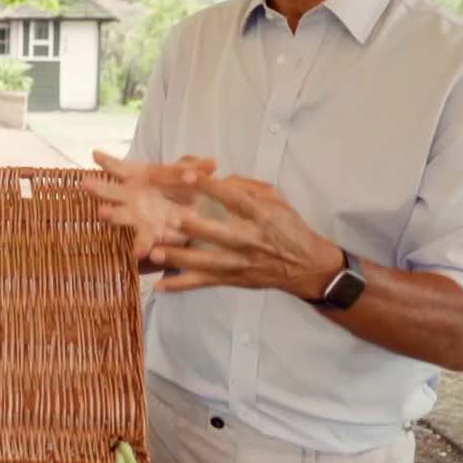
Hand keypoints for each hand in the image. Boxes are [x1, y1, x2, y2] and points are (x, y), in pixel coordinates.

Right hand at [83, 151, 217, 261]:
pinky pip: (142, 241)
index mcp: (136, 177)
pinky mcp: (148, 234)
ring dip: (112, 215)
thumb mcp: (190, 175)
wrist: (191, 213)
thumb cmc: (183, 188)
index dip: (108, 161)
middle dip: (99, 188)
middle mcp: (130, 197)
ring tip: (102, 213)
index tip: (95, 154)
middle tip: (85, 183)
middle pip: (111, 191)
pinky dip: (141, 247)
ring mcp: (136, 217)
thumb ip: (198, 169)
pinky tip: (139, 255)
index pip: (118, 167)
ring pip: (121, 216)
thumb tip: (214, 163)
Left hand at [148, 175, 343, 298]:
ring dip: (181, 258)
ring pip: (207, 262)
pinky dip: (182, 285)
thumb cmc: (288, 227)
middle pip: (221, 234)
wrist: (305, 265)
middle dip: (196, 228)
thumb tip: (221, 177)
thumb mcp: (276, 199)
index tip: (186, 176)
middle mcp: (250, 239)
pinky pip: (204, 282)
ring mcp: (240, 262)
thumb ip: (248, 186)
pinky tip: (160, 286)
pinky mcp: (233, 279)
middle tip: (171, 220)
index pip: (234, 198)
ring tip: (156, 254)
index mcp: (260, 215)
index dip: (210, 186)